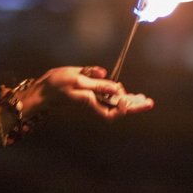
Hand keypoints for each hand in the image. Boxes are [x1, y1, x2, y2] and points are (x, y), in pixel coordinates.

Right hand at [25, 65, 153, 120]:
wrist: (42, 90)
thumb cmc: (57, 84)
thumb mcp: (77, 79)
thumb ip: (97, 83)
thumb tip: (117, 88)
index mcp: (90, 101)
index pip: (111, 113)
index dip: (122, 108)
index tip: (126, 98)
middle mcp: (93, 103)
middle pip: (117, 109)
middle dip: (134, 105)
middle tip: (150, 102)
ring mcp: (92, 99)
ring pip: (115, 103)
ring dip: (129, 100)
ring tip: (143, 98)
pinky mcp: (89, 94)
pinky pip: (108, 97)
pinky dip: (117, 94)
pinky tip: (123, 90)